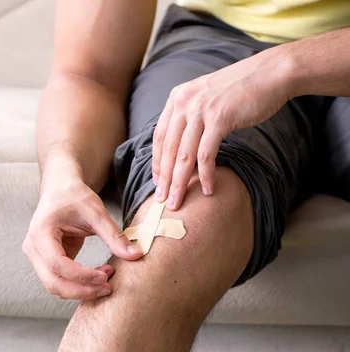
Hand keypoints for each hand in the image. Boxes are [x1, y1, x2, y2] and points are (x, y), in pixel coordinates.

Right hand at [23, 177, 142, 299]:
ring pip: (55, 286)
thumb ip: (114, 236)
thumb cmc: (74, 196)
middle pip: (53, 282)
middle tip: (107, 287)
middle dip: (81, 290)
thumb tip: (136, 255)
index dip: (82, 275)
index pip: (57, 264)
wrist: (61, 189)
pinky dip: (79, 284)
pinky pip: (60, 281)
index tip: (105, 276)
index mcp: (41, 233)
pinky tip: (99, 276)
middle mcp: (33, 248)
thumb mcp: (96, 213)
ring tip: (106, 279)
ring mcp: (37, 257)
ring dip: (81, 290)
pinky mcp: (47, 262)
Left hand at [152, 49, 293, 209]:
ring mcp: (201, 110)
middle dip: (164, 179)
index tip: (158, 182)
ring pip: (183, 155)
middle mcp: (184, 103)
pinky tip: (207, 189)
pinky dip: (205, 175)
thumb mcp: (205, 97)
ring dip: (179, 183)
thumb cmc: (240, 90)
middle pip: (168, 149)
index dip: (157, 162)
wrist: (270, 74)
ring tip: (178, 202)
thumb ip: (190, 116)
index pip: (159, 137)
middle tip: (162, 201)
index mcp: (177, 98)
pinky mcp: (219, 119)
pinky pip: (206, 154)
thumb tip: (180, 145)